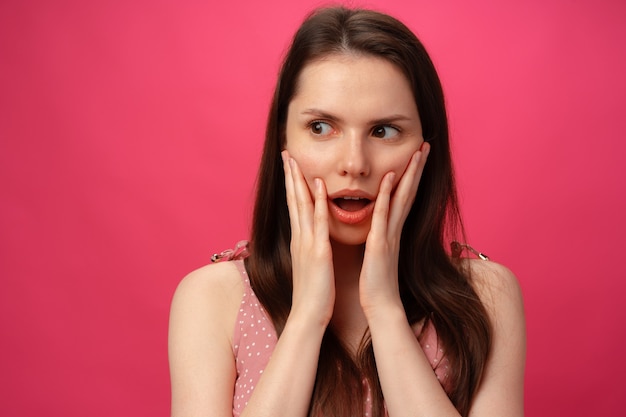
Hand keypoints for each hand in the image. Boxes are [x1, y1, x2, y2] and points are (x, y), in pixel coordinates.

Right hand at [282, 150, 334, 326]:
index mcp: (299, 240)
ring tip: (295, 160)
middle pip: (293, 200)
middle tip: (286, 153)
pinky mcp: (318, 253)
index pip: (294, 206)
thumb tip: (309, 238)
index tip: (290, 165)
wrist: (308, 316)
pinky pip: (318, 224)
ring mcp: (307, 244)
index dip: (291, 184)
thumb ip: (308, 248)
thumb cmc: (312, 293)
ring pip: (301, 206)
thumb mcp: (309, 265)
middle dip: (289, 175)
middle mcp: (300, 238)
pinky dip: (318, 203)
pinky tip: (318, 187)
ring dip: (299, 182)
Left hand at [359, 142, 429, 317]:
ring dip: (409, 175)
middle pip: (409, 192)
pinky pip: (384, 216)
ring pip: (402, 198)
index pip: (404, 197)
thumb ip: (383, 237)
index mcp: (393, 231)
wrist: (380, 306)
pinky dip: (387, 196)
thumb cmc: (377, 282)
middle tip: (425, 145)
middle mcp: (396, 229)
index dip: (412, 176)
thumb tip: (383, 228)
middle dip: (417, 168)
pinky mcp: (380, 245)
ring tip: (417, 153)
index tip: (417, 155)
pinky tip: (390, 179)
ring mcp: (390, 235)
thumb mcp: (380, 253)